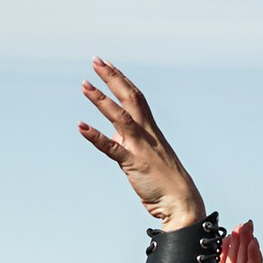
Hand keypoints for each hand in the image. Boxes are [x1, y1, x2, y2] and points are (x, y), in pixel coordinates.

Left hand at [78, 59, 203, 228]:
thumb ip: (129, 142)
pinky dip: (96, 136)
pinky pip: (112, 148)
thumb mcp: (146, 155)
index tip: (108, 64)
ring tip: (84, 85)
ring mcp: (140, 147)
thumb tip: (113, 135)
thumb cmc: (165, 181)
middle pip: (130, 98)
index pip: (136, 97)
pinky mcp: (133, 163)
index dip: (121, 79)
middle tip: (96, 60)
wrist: (180, 202)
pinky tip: (81, 126)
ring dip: (102, 100)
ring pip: (120, 117)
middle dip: (112, 78)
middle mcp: (146, 133)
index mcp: (151, 130)